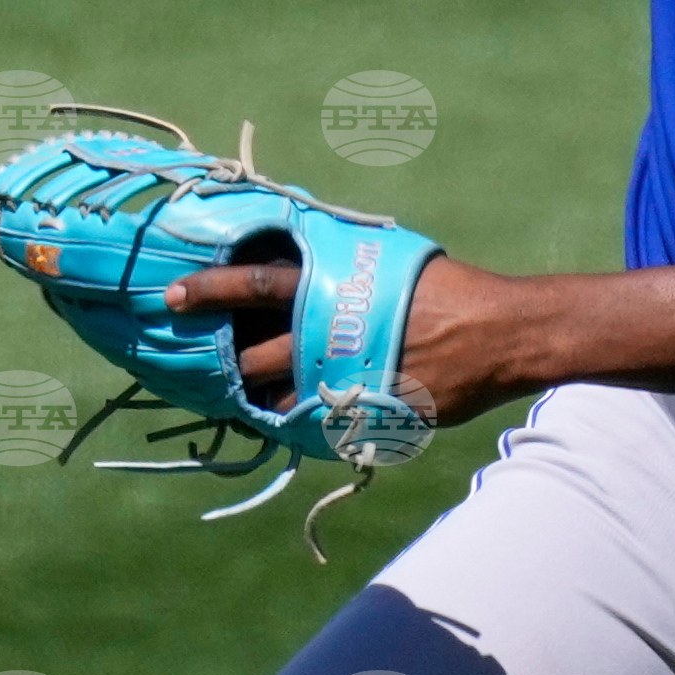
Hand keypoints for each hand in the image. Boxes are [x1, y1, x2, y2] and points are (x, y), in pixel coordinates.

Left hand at [159, 250, 519, 426]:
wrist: (500, 334)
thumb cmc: (448, 288)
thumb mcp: (387, 256)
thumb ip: (341, 258)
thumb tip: (307, 247)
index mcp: (329, 289)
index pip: (252, 285)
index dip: (209, 290)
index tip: (173, 297)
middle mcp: (330, 334)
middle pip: (256, 355)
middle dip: (226, 363)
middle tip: (202, 367)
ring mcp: (347, 379)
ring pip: (281, 398)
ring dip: (259, 400)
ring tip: (244, 399)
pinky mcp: (367, 415)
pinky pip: (320, 427)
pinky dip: (300, 426)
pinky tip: (289, 424)